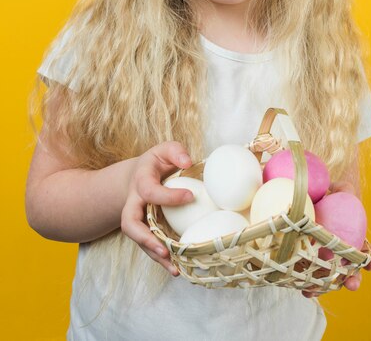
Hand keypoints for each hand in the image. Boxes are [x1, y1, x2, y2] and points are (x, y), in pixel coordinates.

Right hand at [120, 141, 193, 275]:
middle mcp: (134, 203)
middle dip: (145, 238)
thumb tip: (188, 162)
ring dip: (154, 255)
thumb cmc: (157, 163)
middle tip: (164, 248)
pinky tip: (177, 269)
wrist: (138, 176)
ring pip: (139, 241)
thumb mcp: (165, 150)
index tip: (191, 196)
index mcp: (141, 182)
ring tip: (174, 267)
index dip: (169, 196)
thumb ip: (176, 151)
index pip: (150, 191)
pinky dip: (161, 260)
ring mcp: (137, 219)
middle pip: (130, 223)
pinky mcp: (144, 231)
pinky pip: (149, 247)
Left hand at [302, 180, 370, 298]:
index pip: (367, 252)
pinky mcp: (307, 259)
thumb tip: (342, 191)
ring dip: (324, 287)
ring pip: (328, 277)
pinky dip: (307, 283)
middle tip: (351, 285)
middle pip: (349, 270)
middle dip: (352, 280)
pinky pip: (308, 273)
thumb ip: (343, 190)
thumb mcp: (338, 190)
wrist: (309, 197)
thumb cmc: (329, 195)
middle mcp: (340, 252)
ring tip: (317, 292)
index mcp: (353, 238)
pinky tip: (302, 288)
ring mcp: (323, 258)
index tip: (370, 264)